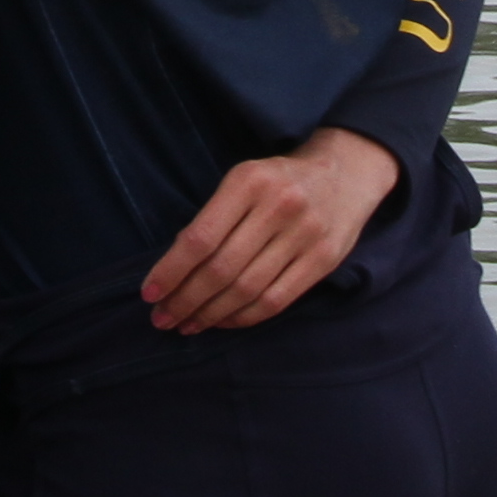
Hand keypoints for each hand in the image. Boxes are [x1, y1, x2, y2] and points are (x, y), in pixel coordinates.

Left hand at [141, 129, 397, 334]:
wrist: (347, 172)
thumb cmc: (281, 179)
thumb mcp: (245, 179)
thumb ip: (215, 217)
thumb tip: (174, 268)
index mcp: (249, 181)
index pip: (201, 237)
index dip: (171, 270)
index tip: (149, 293)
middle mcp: (278, 207)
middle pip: (221, 268)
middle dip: (185, 299)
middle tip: (162, 317)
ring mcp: (305, 235)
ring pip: (247, 289)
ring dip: (211, 314)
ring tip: (188, 324)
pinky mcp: (324, 261)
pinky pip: (276, 301)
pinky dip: (244, 318)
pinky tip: (223, 321)